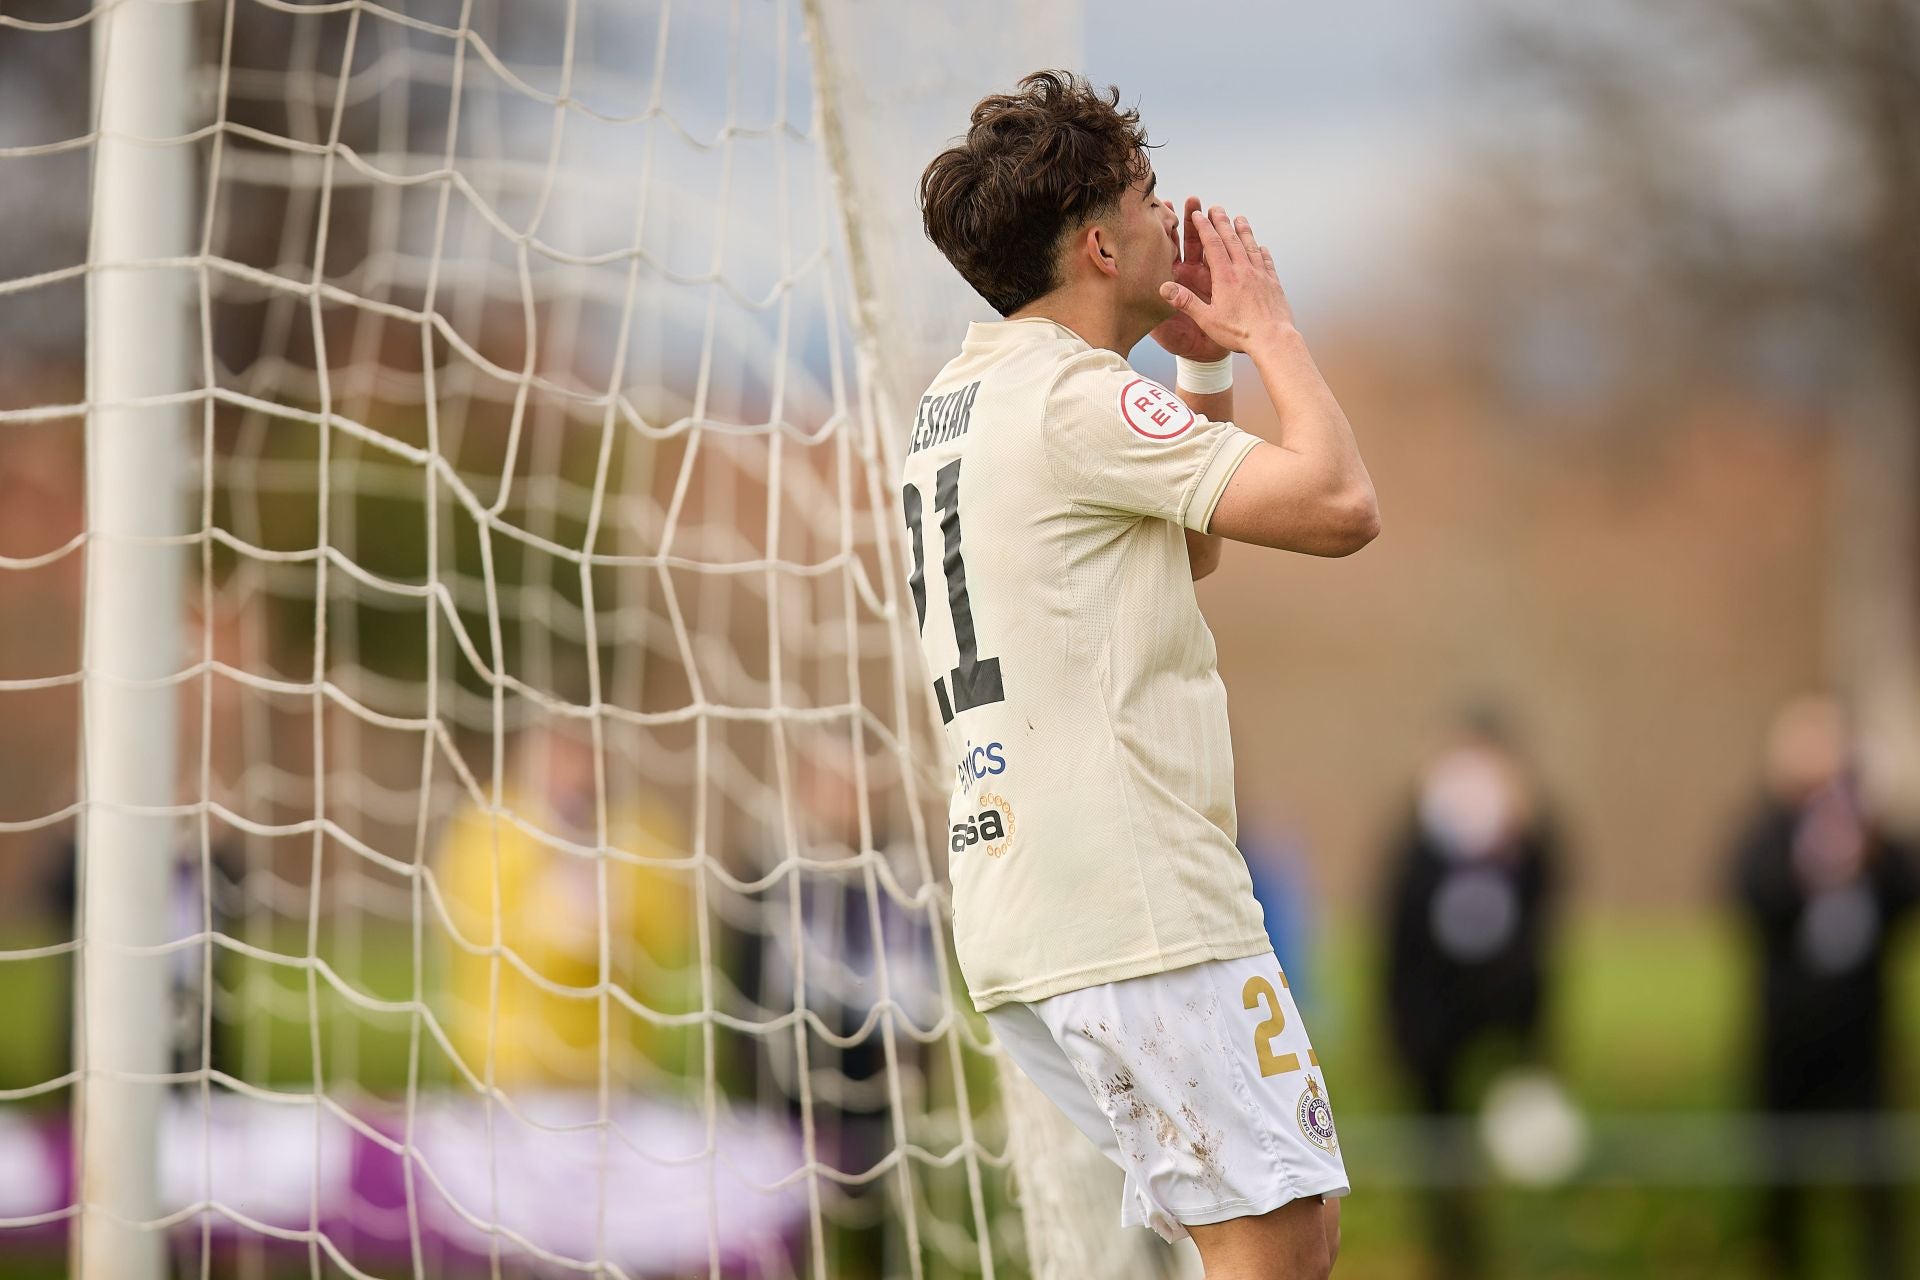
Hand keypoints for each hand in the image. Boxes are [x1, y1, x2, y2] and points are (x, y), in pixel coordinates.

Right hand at [1157, 205, 1296, 353]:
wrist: (1273, 339)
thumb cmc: (1240, 333)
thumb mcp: (1207, 320)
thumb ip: (1186, 302)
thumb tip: (1165, 288)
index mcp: (1225, 277)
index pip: (1212, 244)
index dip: (1204, 227)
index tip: (1198, 214)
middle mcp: (1244, 270)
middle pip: (1232, 239)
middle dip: (1222, 222)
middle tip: (1216, 208)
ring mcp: (1261, 275)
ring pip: (1251, 246)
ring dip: (1244, 231)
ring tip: (1240, 218)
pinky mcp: (1273, 283)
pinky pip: (1266, 262)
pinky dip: (1262, 251)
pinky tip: (1261, 247)